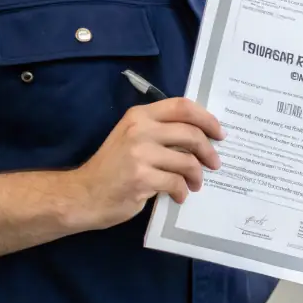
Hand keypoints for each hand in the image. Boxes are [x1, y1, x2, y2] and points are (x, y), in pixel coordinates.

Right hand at [70, 98, 223, 230]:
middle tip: (214, 163)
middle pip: (190, 133)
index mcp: (139, 115)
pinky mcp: (141, 178)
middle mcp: (140, 130)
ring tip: (194, 184)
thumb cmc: (112, 167)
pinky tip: (178, 196)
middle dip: (208, 150)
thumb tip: (200, 136)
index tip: (219, 133)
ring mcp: (140, 154)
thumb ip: (159, 132)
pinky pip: (176, 183)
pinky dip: (182, 191)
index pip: (181, 106)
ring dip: (197, 175)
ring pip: (187, 161)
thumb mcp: (132, 138)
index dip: (206, 118)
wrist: (84, 194)